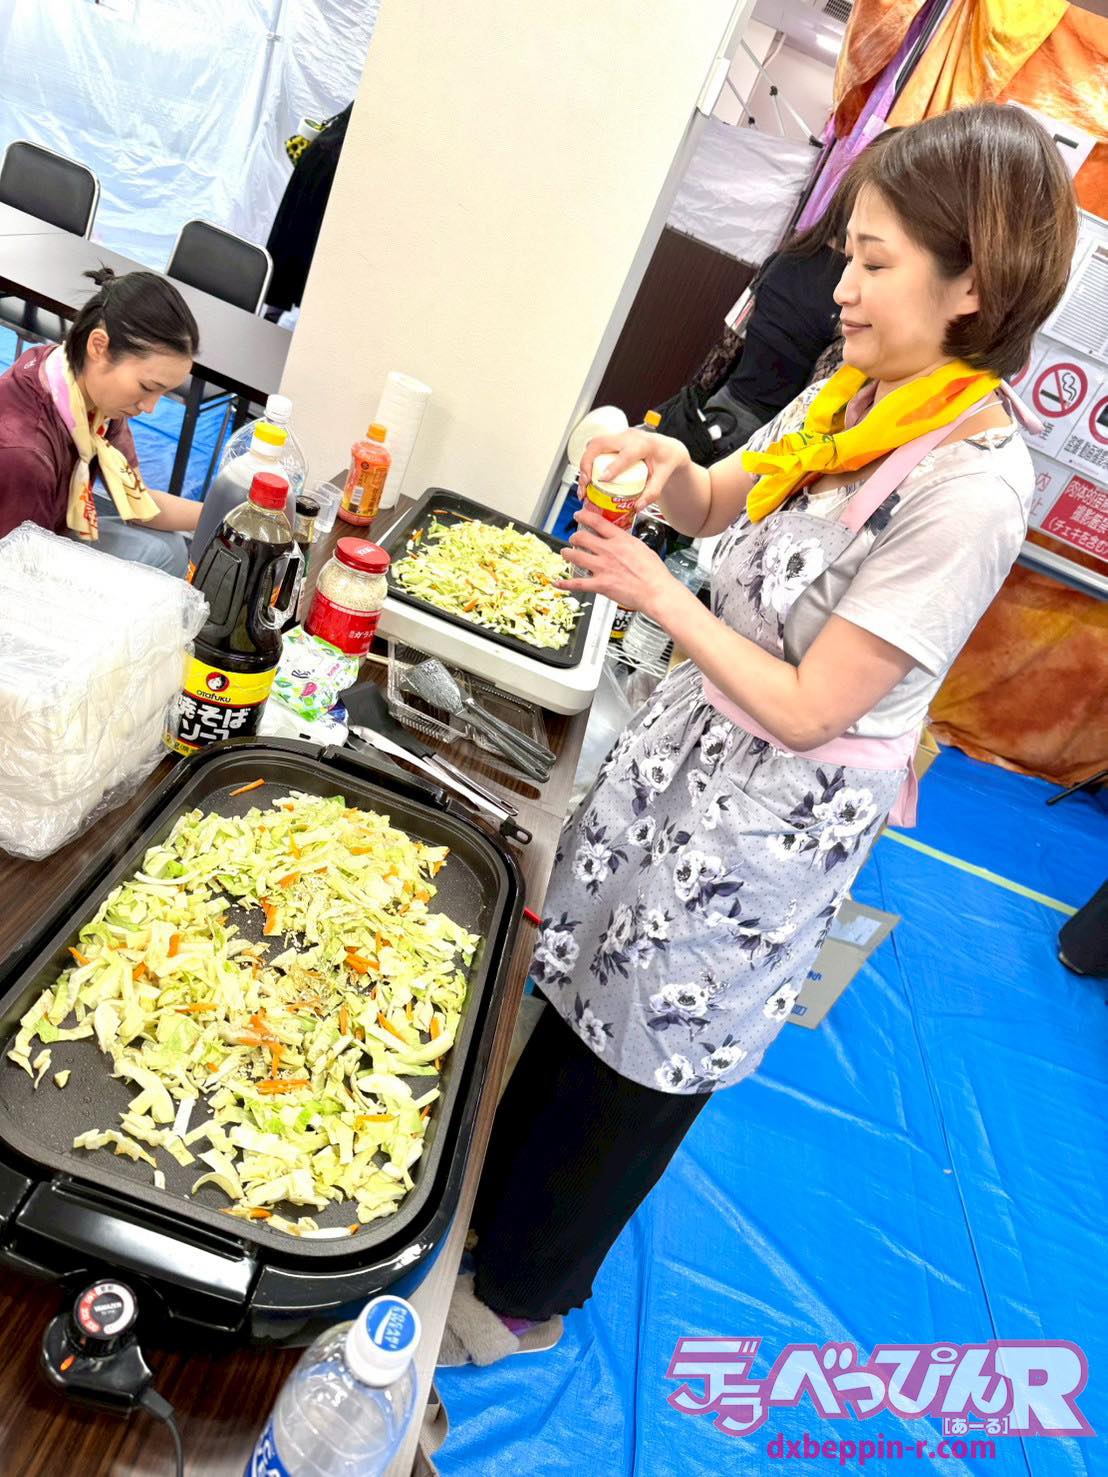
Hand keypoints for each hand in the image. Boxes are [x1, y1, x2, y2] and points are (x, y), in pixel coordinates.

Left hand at [556, 506, 677, 617]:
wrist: (657, 591)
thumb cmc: (654, 573)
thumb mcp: (642, 548)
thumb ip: (627, 543)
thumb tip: (621, 541)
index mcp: (620, 540)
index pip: (596, 521)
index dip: (583, 516)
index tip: (578, 515)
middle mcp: (608, 551)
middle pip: (581, 537)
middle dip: (574, 537)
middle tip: (573, 539)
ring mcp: (602, 567)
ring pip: (575, 556)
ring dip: (567, 554)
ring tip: (565, 553)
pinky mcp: (600, 585)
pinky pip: (577, 583)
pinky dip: (565, 584)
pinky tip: (558, 583)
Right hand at [579, 428, 689, 514]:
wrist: (668, 448)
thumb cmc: (666, 459)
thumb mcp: (664, 477)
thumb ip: (652, 492)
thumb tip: (637, 506)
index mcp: (644, 444)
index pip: (625, 454)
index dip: (612, 467)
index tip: (602, 480)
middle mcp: (629, 437)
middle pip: (599, 443)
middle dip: (586, 463)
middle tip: (585, 484)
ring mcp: (619, 437)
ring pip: (593, 444)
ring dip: (584, 463)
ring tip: (584, 485)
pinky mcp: (613, 441)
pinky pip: (595, 448)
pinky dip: (588, 462)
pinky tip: (588, 479)